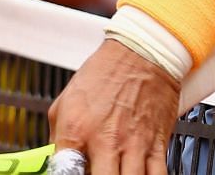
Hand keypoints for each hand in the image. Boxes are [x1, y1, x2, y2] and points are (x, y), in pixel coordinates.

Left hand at [49, 39, 180, 174]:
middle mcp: (105, 141)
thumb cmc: (104, 73)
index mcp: (76, 129)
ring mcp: (134, 146)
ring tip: (116, 171)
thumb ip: (59, 136)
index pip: (65, 173)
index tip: (71, 173)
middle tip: (96, 171)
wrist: (141, 53)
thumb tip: (56, 161)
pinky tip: (138, 173)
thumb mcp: (65, 101)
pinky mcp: (157, 146)